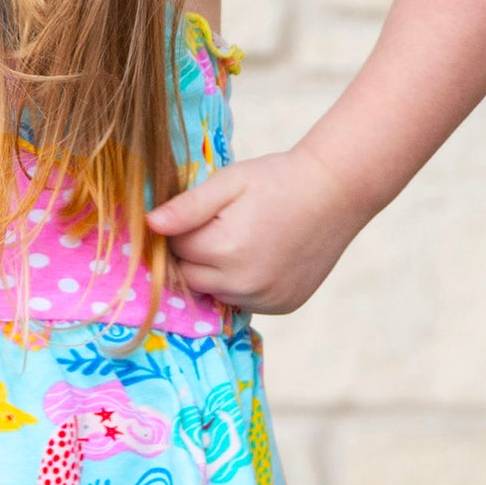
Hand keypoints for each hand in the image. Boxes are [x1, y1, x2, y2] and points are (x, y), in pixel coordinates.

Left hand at [143, 144, 372, 312]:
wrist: (335, 192)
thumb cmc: (278, 179)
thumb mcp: (229, 181)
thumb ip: (187, 206)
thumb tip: (149, 225)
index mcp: (225, 248)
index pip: (176, 250)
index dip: (183, 231)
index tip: (202, 213)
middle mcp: (244, 282)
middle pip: (191, 277)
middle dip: (196, 255)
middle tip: (220, 226)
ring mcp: (265, 298)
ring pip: (215, 293)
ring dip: (217, 274)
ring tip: (242, 240)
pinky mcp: (282, 305)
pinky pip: (244, 302)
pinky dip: (242, 286)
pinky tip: (259, 259)